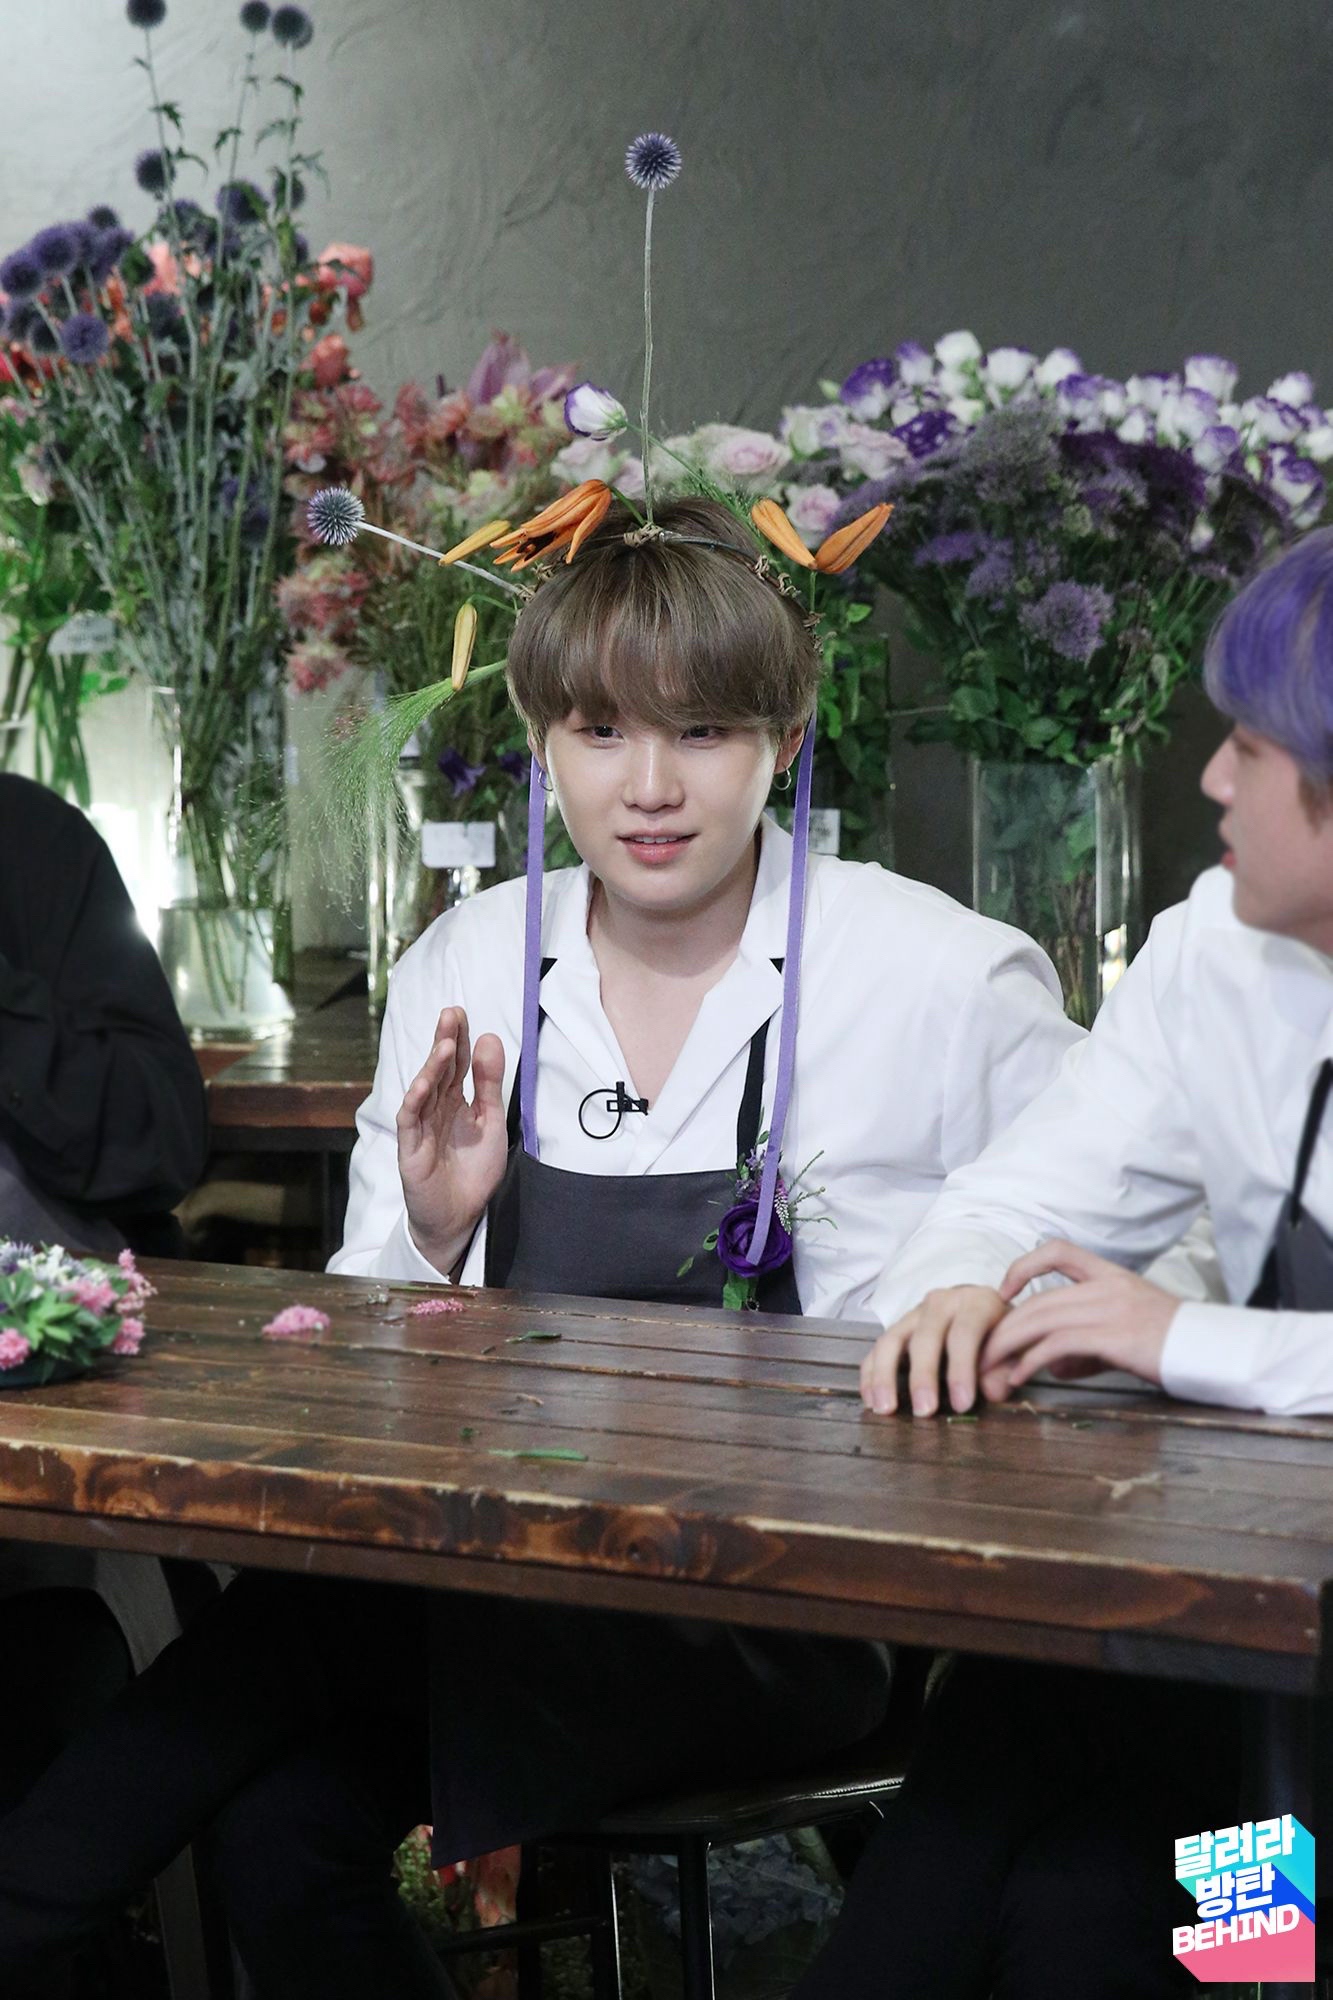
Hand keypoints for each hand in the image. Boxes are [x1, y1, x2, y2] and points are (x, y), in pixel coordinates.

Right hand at [396, 1007, 507, 1273]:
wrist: (461, 1218)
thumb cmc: (474, 1171)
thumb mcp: (491, 1122)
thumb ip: (490, 1084)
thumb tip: (489, 1038)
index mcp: (455, 1101)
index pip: (456, 1063)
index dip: (458, 1038)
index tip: (461, 1013)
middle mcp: (435, 1109)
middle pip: (438, 1069)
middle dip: (444, 1041)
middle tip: (451, 1013)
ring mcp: (420, 1127)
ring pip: (423, 1090)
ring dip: (432, 1066)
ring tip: (445, 1044)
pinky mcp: (410, 1149)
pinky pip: (410, 1120)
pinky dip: (415, 1100)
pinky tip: (424, 1082)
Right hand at [860, 1286, 1009, 1416]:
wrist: (983, 1310)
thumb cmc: (1001, 1334)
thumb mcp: (1014, 1346)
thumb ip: (1006, 1368)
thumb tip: (992, 1391)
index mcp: (976, 1303)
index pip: (965, 1333)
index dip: (962, 1370)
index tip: (962, 1405)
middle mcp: (941, 1302)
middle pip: (925, 1336)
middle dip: (923, 1376)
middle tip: (924, 1411)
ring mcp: (914, 1315)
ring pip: (891, 1340)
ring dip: (885, 1375)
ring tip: (885, 1409)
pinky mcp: (896, 1329)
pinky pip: (876, 1350)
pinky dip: (870, 1375)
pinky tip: (871, 1400)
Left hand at [976, 1240, 1178, 1402]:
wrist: (1211, 1352)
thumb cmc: (1171, 1345)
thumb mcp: (1126, 1333)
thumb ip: (1086, 1345)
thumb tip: (1052, 1366)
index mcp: (1112, 1275)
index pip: (1059, 1250)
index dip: (1025, 1264)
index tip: (1004, 1289)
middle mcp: (1107, 1285)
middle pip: (1039, 1299)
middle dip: (1003, 1327)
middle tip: (979, 1351)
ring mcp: (1109, 1308)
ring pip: (1041, 1319)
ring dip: (1007, 1345)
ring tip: (987, 1368)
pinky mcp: (1112, 1336)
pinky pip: (1057, 1345)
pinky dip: (1030, 1361)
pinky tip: (1018, 1377)